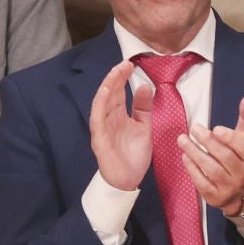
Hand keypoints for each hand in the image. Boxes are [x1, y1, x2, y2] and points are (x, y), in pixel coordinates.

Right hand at [89, 59, 154, 191]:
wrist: (128, 180)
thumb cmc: (133, 155)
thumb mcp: (144, 127)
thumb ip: (144, 108)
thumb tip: (145, 86)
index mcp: (118, 116)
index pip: (118, 93)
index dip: (122, 78)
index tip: (130, 65)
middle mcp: (108, 120)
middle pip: (109, 94)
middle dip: (115, 78)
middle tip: (125, 64)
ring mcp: (102, 128)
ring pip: (101, 103)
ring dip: (107, 87)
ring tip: (114, 73)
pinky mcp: (99, 139)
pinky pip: (97, 119)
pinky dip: (100, 104)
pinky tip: (105, 92)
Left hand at [183, 96, 243, 216]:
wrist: (242, 194)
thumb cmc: (240, 160)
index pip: (242, 146)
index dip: (229, 138)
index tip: (216, 129)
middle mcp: (241, 172)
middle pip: (225, 157)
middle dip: (208, 142)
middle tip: (194, 129)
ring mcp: (228, 186)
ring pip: (212, 169)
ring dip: (195, 153)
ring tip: (182, 140)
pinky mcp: (215, 196)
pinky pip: (203, 182)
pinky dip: (192, 169)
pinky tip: (185, 157)